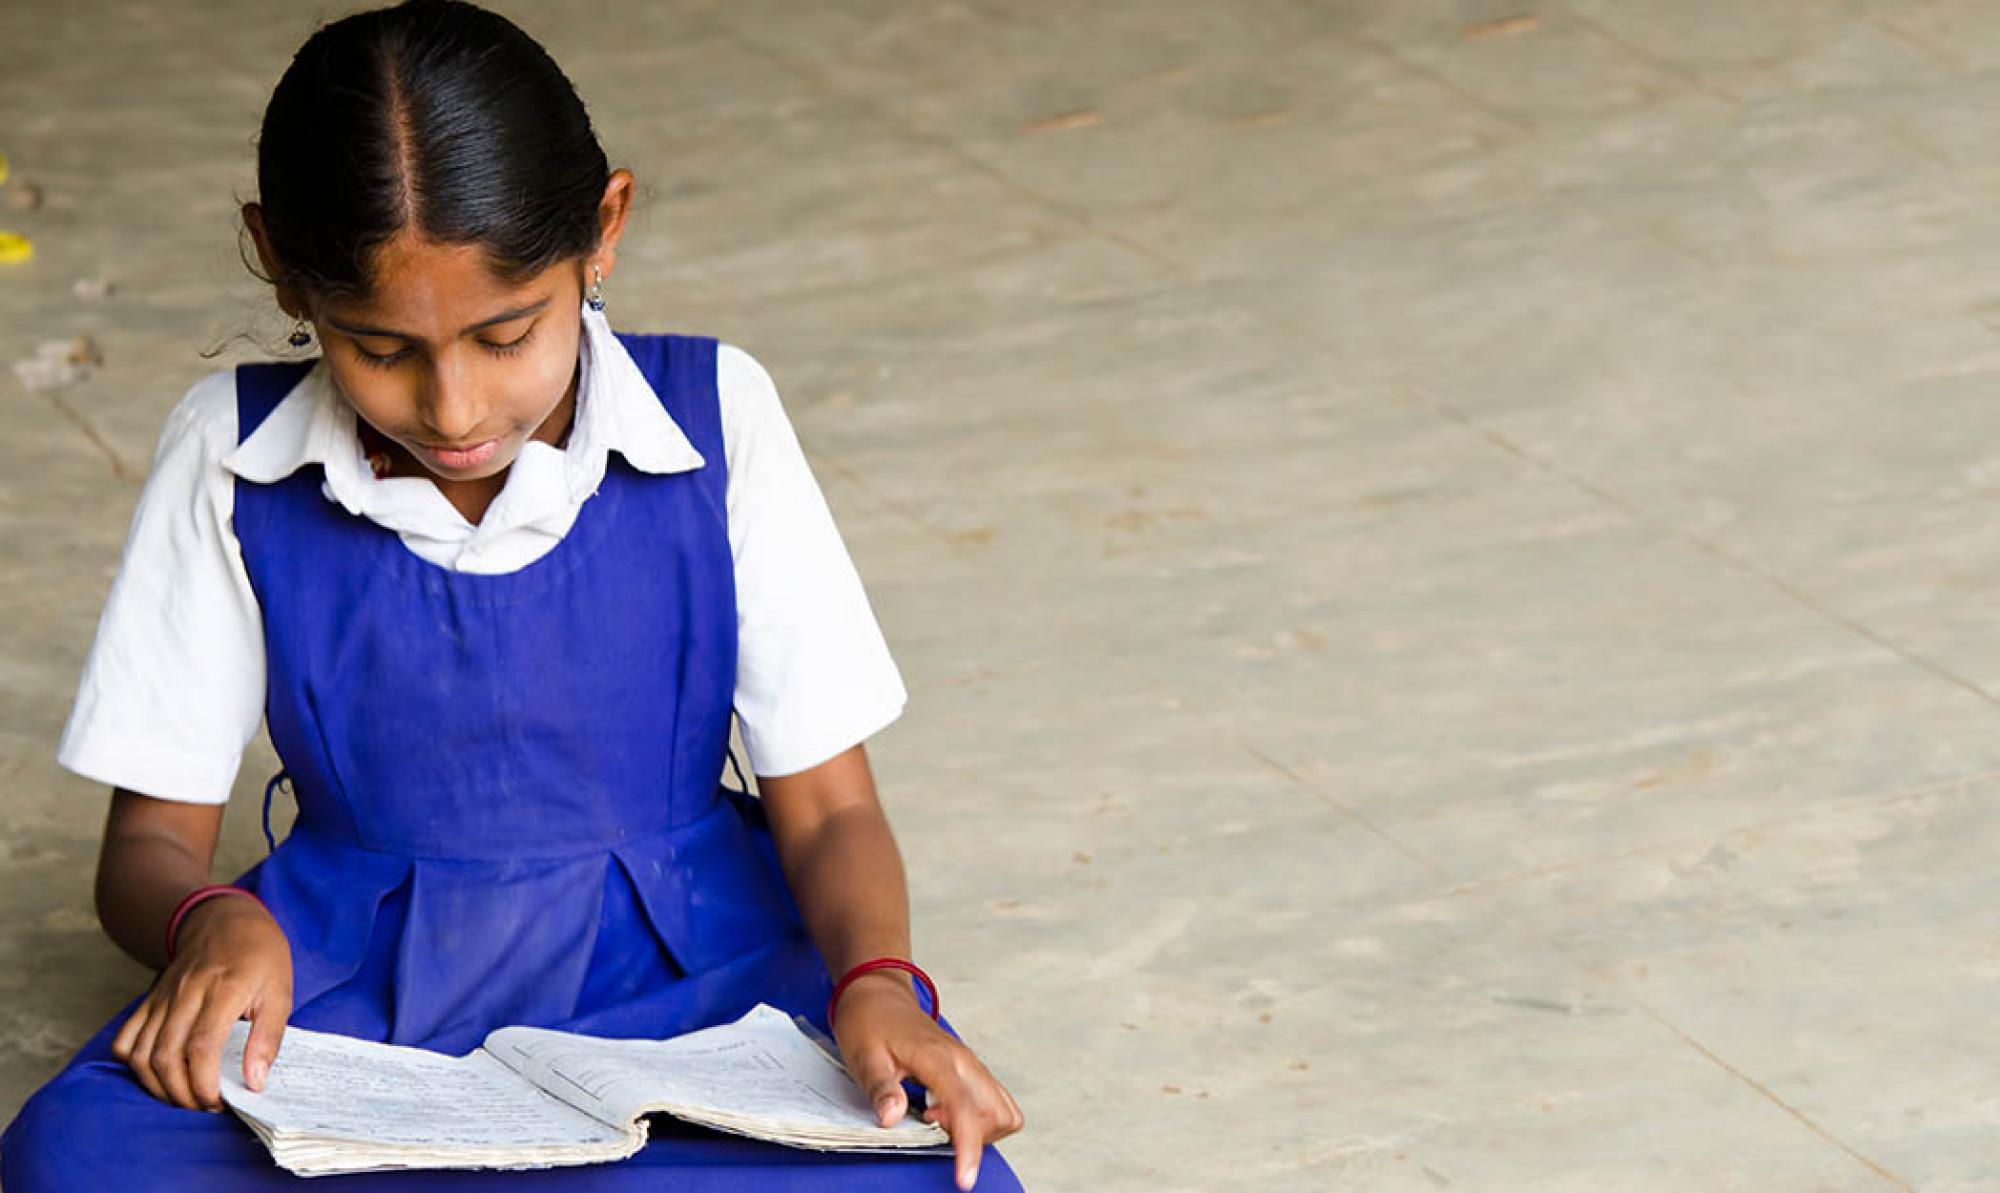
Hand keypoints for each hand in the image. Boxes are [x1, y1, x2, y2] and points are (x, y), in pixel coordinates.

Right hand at [111, 895, 292, 1110]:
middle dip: (182, 1093)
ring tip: (184, 1097)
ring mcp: (163, 997)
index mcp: (224, 989)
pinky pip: (126, 1037)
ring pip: (141, 1052)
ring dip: (157, 1085)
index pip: (202, 1046)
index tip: (218, 1103)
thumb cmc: (260, 956)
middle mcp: (186, 993)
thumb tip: (254, 1082)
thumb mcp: (281, 992)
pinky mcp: (149, 1000)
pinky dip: (134, 1064)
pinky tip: (157, 1075)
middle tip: (204, 1106)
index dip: (204, 1082)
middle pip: (166, 1056)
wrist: (226, 919)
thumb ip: (268, 1038)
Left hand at [833, 974, 1024, 1190]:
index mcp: (938, 1058)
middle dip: (972, 1136)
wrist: (878, 995)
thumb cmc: (869, 1023)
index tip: (965, 1178)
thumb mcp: (863, 1056)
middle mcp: (964, 1061)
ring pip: (1003, 1109)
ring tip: (935, 1118)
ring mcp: (970, 1064)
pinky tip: (943, 1112)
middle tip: (929, 1123)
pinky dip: (978, 1118)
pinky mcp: (970, 1069)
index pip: (966, 1108)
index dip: (968, 1146)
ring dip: (978, 1128)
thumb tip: (892, 1119)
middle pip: (997, 1113)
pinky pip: (994, 1101)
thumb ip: (881, 1088)